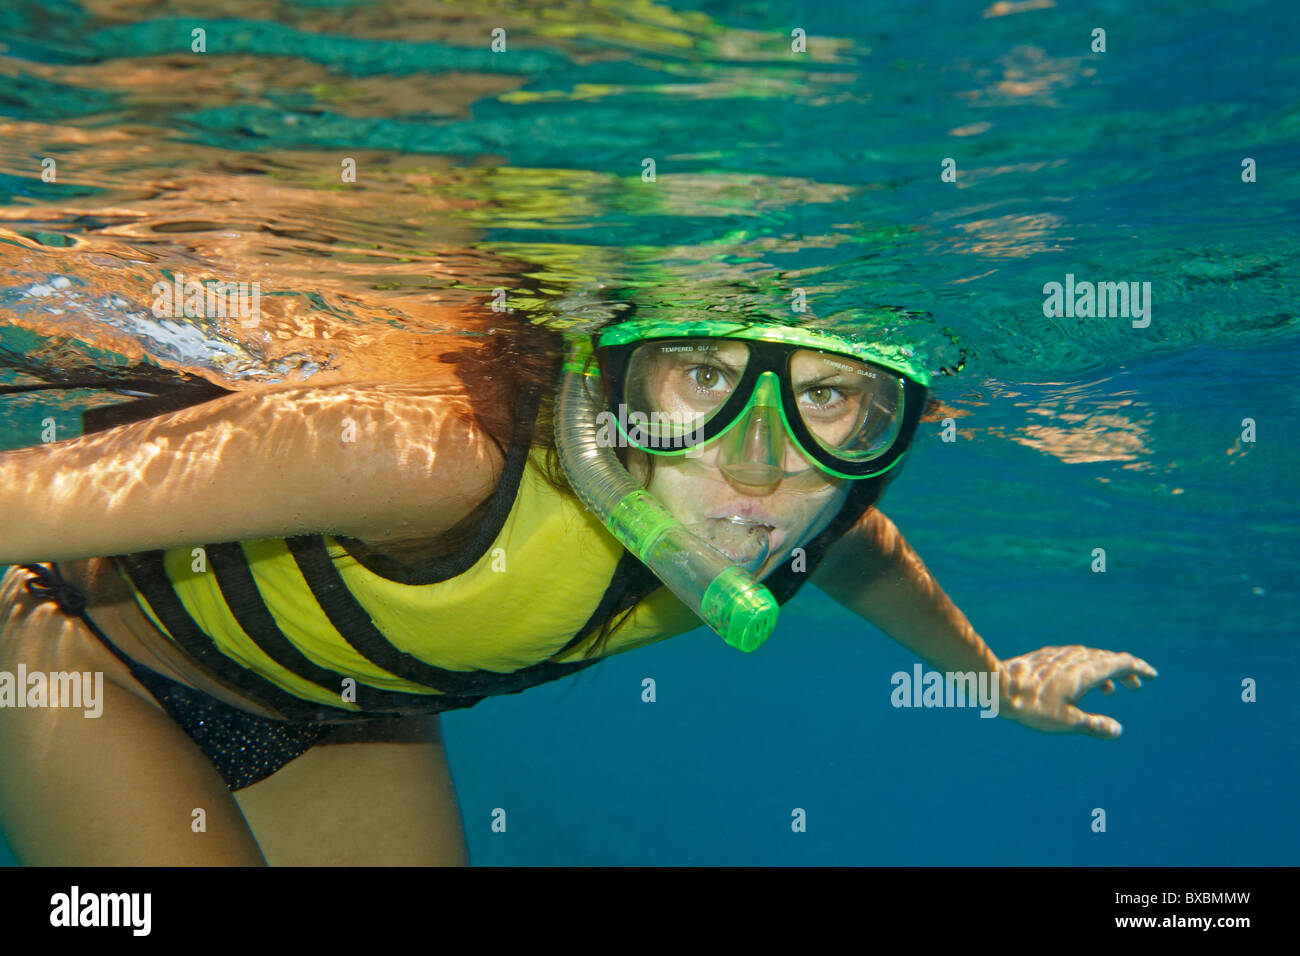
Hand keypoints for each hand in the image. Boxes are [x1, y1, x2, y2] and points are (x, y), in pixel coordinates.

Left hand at [997, 645, 1156, 737]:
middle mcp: (1077, 657)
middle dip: (1125, 673)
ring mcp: (1060, 654)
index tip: (1152, 676)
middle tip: (1136, 687)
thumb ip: (1094, 725)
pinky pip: (1074, 660)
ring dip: (1105, 673)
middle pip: (1109, 660)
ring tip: (1110, 692)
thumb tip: (1118, 731)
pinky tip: (1079, 684)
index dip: (1140, 669)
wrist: (997, 685)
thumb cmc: (1032, 706)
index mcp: (1088, 671)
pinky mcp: (1045, 657)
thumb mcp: (1067, 722)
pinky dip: (1086, 670)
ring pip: (1090, 659)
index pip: (1123, 663)